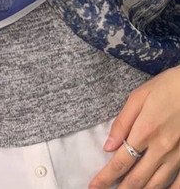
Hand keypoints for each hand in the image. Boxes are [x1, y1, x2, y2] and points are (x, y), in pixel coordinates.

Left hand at [89, 65, 179, 187]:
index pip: (120, 162)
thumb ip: (123, 122)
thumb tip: (108, 146)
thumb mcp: (139, 96)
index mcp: (144, 131)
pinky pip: (178, 183)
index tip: (93, 186)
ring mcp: (177, 156)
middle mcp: (161, 148)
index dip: (105, 177)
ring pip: (156, 184)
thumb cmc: (168, 86)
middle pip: (137, 178)